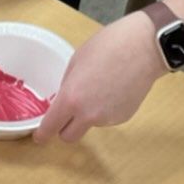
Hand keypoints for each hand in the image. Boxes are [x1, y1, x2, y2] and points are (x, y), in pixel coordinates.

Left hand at [33, 12, 166, 142]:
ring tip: (100, 84)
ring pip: (90, 124)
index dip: (43, 134)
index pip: (51, 127)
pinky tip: (114, 87)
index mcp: (72, 99)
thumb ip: (68, 85)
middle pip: (69, 137)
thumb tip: (65, 99)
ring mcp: (108, 119)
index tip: (40, 137)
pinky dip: (106, 108)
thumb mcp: (77, 60)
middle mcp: (89, 115)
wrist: (143, 47)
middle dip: (65, 128)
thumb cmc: (108, 46)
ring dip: (88, 114)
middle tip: (67, 112)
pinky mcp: (124, 117)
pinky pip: (107, 117)